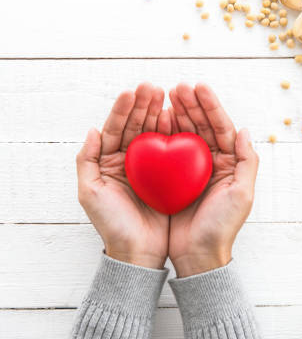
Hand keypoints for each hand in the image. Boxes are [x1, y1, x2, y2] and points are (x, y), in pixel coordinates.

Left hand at [76, 83, 170, 268]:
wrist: (139, 251)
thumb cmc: (112, 224)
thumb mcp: (90, 193)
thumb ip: (86, 160)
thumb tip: (92, 130)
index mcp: (109, 162)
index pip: (115, 128)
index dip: (123, 110)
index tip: (133, 92)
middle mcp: (130, 161)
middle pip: (136, 126)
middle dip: (144, 105)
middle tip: (153, 87)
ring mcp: (151, 167)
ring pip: (155, 133)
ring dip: (160, 113)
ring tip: (169, 95)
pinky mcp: (170, 176)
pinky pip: (172, 150)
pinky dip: (175, 133)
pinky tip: (178, 119)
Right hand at [168, 83, 258, 277]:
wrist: (197, 255)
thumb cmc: (222, 227)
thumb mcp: (242, 195)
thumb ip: (248, 162)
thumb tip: (244, 130)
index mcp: (230, 163)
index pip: (221, 127)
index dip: (210, 106)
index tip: (198, 87)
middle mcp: (211, 163)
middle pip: (201, 126)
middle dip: (190, 105)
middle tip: (176, 87)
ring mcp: (190, 170)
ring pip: (183, 134)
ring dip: (175, 114)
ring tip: (164, 95)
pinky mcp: (171, 179)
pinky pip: (166, 151)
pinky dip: (160, 134)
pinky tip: (153, 120)